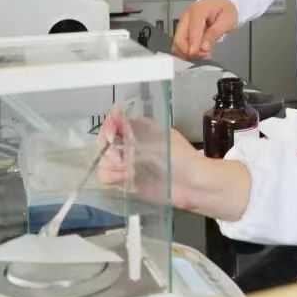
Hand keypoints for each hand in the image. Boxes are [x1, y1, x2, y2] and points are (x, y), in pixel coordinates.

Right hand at [98, 105, 249, 219]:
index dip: (108, 128)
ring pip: (103, 162)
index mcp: (140, 130)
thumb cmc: (181, 158)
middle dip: (109, 150)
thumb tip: (115, 110)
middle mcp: (131, 145)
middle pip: (103, 143)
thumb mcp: (159, 137)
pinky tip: (128, 179)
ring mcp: (128, 164)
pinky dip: (114, 179)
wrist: (193, 185)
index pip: (113, 123)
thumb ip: (134, 127)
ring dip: (112, 167)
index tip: (111, 135)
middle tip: (122, 158)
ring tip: (129, 171)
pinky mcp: (127, 182)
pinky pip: (108, 179)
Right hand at [173, 0, 238, 59]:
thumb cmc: (225, 10)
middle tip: (205, 55)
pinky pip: (179, 44)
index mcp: (198, 10)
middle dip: (190, 51)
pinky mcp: (182, 30)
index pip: (193, 30)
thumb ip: (215, 33)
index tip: (199, 54)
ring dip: (188, 53)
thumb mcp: (227, 20)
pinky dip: (186, 51)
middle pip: (179, 39)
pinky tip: (198, 52)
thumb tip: (203, 48)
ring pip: (177, 44)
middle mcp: (186, 16)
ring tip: (203, 54)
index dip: (194, 45)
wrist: (221, 4)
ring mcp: (182, 23)